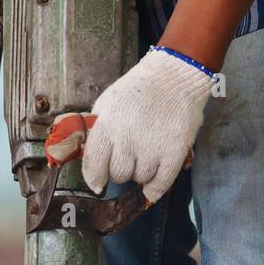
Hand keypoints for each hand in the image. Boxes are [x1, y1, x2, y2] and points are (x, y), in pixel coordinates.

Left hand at [81, 48, 214, 203]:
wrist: (174, 76)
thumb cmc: (138, 90)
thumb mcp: (107, 104)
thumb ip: (97, 131)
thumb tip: (89, 158)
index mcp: (106, 126)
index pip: (94, 165)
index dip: (94, 178)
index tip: (97, 183)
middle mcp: (126, 140)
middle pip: (118, 175)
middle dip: (121, 170)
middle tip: (130, 156)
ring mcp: (150, 148)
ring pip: (139, 179)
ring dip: (141, 172)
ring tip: (147, 153)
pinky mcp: (173, 154)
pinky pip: (160, 184)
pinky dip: (155, 188)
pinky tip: (153, 183)